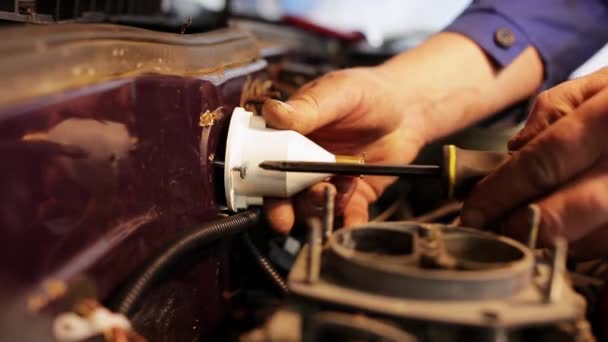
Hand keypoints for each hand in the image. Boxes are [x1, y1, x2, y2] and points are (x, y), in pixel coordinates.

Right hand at [261, 33, 543, 233]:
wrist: (409, 109)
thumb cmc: (369, 93)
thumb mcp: (339, 93)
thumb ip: (308, 107)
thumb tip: (272, 112)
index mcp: (291, 135)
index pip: (265, 158)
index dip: (259, 177)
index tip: (262, 188)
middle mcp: (303, 162)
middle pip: (282, 192)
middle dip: (281, 208)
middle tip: (285, 218)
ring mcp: (327, 180)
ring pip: (311, 206)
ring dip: (319, 206)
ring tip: (340, 188)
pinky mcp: (352, 196)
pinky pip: (345, 215)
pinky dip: (347, 223)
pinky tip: (352, 224)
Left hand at [461, 68, 607, 259]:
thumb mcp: (595, 85)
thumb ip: (549, 115)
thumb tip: (514, 155)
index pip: (541, 163)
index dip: (499, 194)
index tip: (472, 213)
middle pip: (566, 212)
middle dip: (520, 227)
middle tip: (493, 229)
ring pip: (589, 239)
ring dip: (551, 239)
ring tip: (527, 225)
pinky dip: (582, 243)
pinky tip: (569, 227)